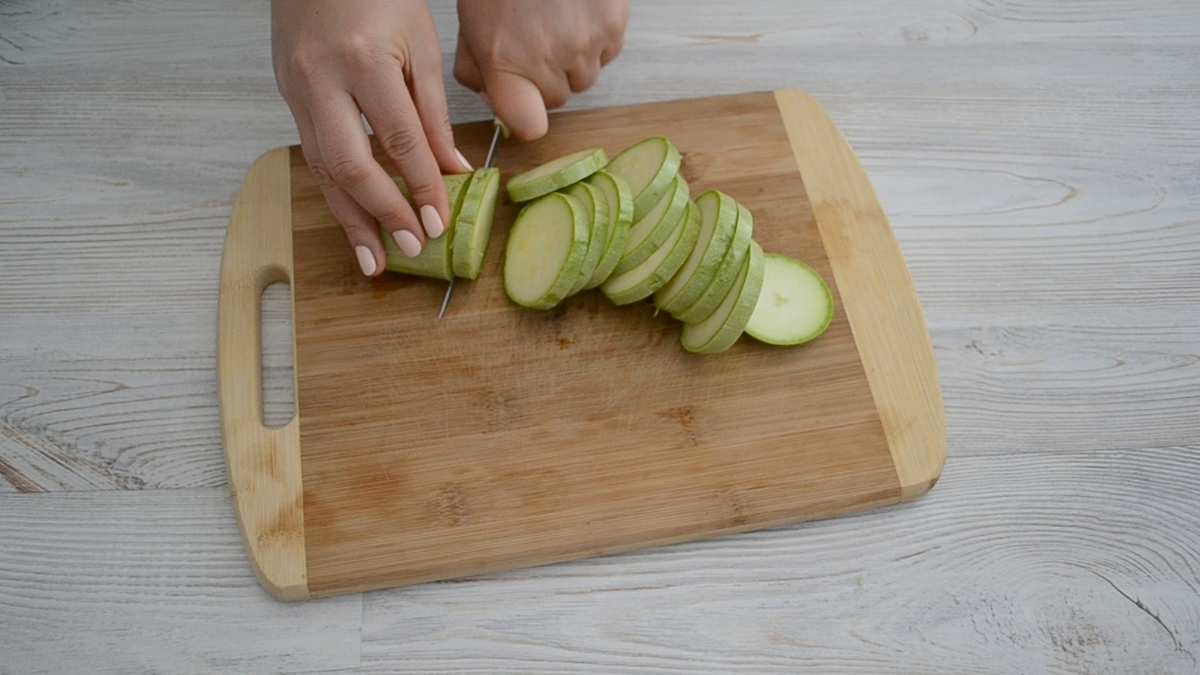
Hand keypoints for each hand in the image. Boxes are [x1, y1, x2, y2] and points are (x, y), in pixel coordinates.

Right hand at [271, 0, 472, 275]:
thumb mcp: (421, 45)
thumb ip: (434, 113)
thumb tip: (452, 171)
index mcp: (363, 60)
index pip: (399, 140)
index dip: (420, 187)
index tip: (437, 221)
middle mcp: (321, 79)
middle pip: (347, 165)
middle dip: (380, 214)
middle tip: (409, 247)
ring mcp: (295, 88)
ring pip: (320, 169)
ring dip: (349, 218)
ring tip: (373, 257)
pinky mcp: (286, 94)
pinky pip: (312, 153)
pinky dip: (335, 190)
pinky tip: (354, 217)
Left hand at [453, 0, 629, 139]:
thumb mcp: (470, 22)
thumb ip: (476, 68)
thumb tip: (492, 98)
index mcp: (504, 58)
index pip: (527, 125)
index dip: (525, 119)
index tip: (521, 107)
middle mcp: (548, 56)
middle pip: (557, 99)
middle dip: (545, 78)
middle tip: (533, 41)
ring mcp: (585, 43)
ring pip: (584, 77)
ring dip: (572, 59)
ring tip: (555, 21)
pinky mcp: (614, 25)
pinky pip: (607, 52)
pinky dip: (595, 38)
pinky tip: (576, 12)